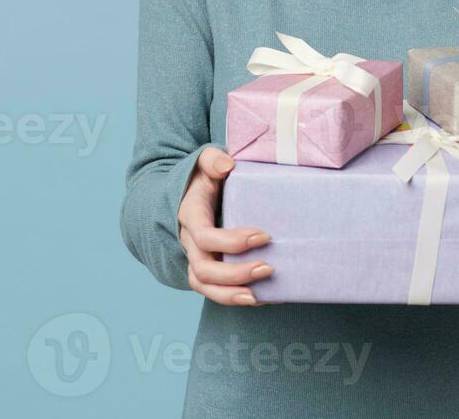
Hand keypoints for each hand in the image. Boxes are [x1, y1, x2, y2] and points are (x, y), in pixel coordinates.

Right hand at [177, 147, 274, 305]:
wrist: (189, 193)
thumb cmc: (204, 177)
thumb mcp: (205, 162)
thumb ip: (212, 160)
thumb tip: (227, 165)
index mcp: (190, 217)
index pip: (204, 237)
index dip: (232, 242)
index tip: (264, 235)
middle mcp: (189, 243)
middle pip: (204, 270)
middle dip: (236, 274)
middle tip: (268, 268)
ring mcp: (196, 258)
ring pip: (205, 287)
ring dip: (233, 295)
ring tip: (262, 295)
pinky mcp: (207, 269)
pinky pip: (216, 291)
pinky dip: (237, 298)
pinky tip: (264, 298)